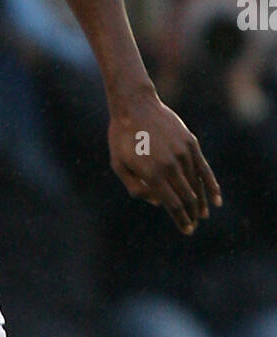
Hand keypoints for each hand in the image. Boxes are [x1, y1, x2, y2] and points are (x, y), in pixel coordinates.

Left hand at [108, 89, 221, 234]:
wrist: (135, 106)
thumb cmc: (122, 137)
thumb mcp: (118, 165)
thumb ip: (135, 188)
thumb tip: (157, 202)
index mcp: (152, 174)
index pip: (172, 204)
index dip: (181, 220)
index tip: (187, 230)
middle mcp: (170, 165)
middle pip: (187, 198)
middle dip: (191, 215)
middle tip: (192, 225)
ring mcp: (183, 153)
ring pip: (196, 185)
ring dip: (200, 202)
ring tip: (201, 214)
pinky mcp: (190, 143)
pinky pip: (204, 168)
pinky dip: (211, 185)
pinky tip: (217, 199)